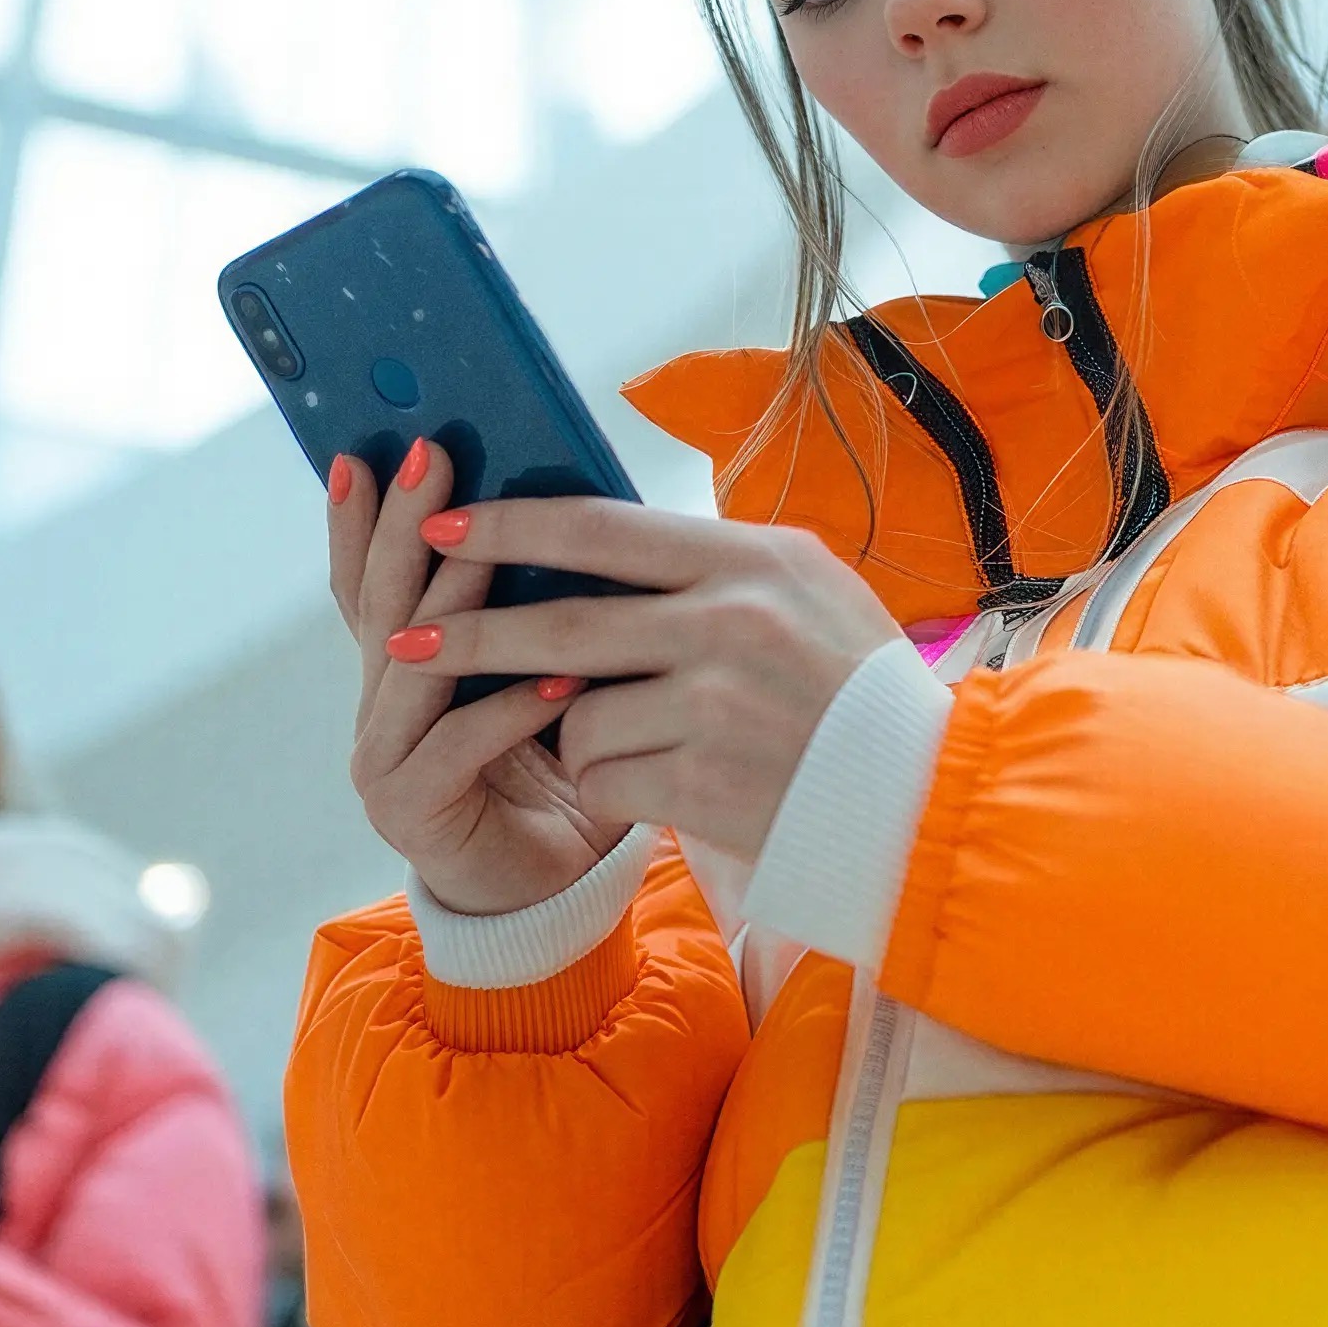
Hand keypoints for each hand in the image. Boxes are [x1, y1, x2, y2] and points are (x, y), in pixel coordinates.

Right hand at [327, 445, 629, 914]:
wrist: (559, 896)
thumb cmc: (560, 778)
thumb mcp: (539, 681)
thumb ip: (528, 616)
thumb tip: (554, 516)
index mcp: (403, 678)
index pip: (369, 584)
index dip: (363, 521)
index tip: (363, 453)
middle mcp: (377, 714)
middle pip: (384, 606)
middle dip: (405, 528)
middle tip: (427, 459)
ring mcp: (383, 765)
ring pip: (415, 668)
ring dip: (455, 603)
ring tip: (490, 545)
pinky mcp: (414, 812)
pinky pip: (460, 745)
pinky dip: (509, 708)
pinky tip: (557, 680)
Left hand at [392, 499, 903, 864]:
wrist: (921, 799)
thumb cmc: (854, 689)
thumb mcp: (804, 590)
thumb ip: (708, 564)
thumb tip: (591, 539)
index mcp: (753, 561)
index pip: (602, 530)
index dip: (513, 527)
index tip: (447, 527)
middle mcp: (734, 624)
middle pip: (563, 625)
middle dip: (470, 633)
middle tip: (406, 640)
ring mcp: (720, 706)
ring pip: (579, 713)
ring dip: (572, 733)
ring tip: (621, 741)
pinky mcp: (708, 782)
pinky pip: (606, 778)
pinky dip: (610, 785)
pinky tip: (654, 785)